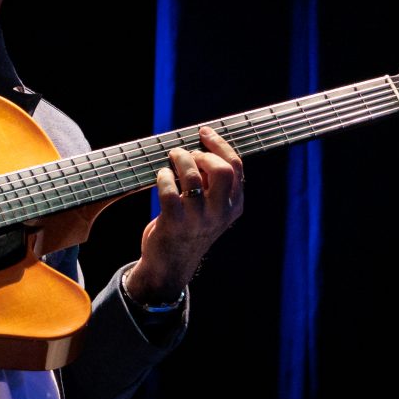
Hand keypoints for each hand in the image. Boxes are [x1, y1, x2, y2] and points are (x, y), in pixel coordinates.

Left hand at [126, 126, 244, 303]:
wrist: (170, 265)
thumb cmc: (189, 228)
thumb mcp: (211, 208)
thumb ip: (211, 183)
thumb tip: (201, 146)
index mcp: (234, 206)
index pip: (236, 167)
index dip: (220, 144)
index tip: (204, 132)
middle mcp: (220, 214)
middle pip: (221, 170)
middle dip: (202, 153)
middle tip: (187, 154)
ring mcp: (198, 220)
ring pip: (192, 177)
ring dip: (179, 160)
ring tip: (172, 159)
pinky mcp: (174, 223)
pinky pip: (169, 190)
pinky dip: (163, 176)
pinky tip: (162, 176)